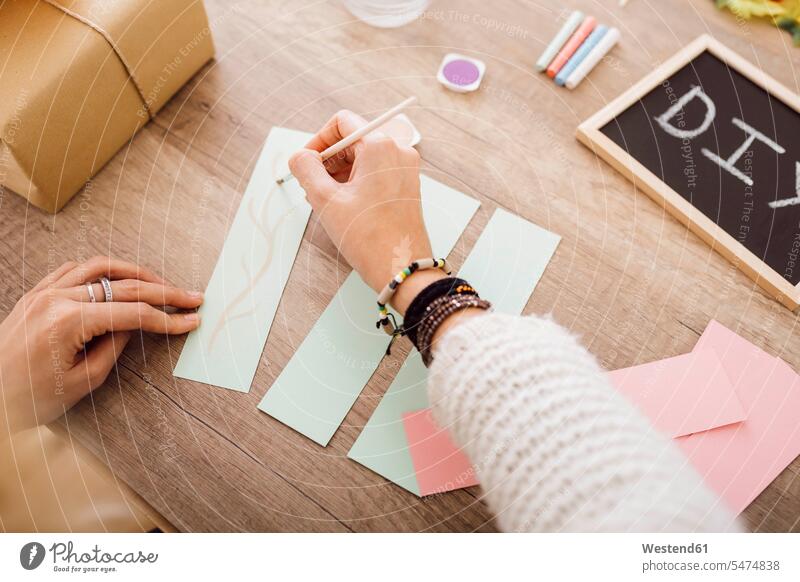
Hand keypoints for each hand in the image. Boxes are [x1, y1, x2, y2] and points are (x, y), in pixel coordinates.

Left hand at [0, 257, 201, 433]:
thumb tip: (133, 325)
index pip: (133, 314)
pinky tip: (117, 279)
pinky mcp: (35, 294)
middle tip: (191, 297)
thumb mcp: (82, 381)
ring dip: (135, 273)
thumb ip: (113, 347)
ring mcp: (43, 293)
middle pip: (124, 287)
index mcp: (68, 323)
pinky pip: (73, 269)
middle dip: (164, 292)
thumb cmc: (28, 400)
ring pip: (100, 267)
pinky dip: (102, 270)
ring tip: (160, 283)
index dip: (168, 318)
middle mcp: (55, 299)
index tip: (191, 320)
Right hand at [289, 110, 437, 308]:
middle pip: (353, 140)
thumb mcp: (326, 199)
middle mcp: (398, 151)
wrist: (402, 269)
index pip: (342, 122)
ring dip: (340, 174)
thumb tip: (300, 157)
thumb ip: (306, 169)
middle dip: (328, 161)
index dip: (318, 141)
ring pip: (364, 158)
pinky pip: (376, 173)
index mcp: (380, 146)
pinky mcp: (407, 186)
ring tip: (325, 201)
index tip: (306, 162)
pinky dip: (356, 183)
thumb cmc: (369, 237)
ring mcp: (406, 169)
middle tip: (312, 187)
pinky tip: (343, 206)